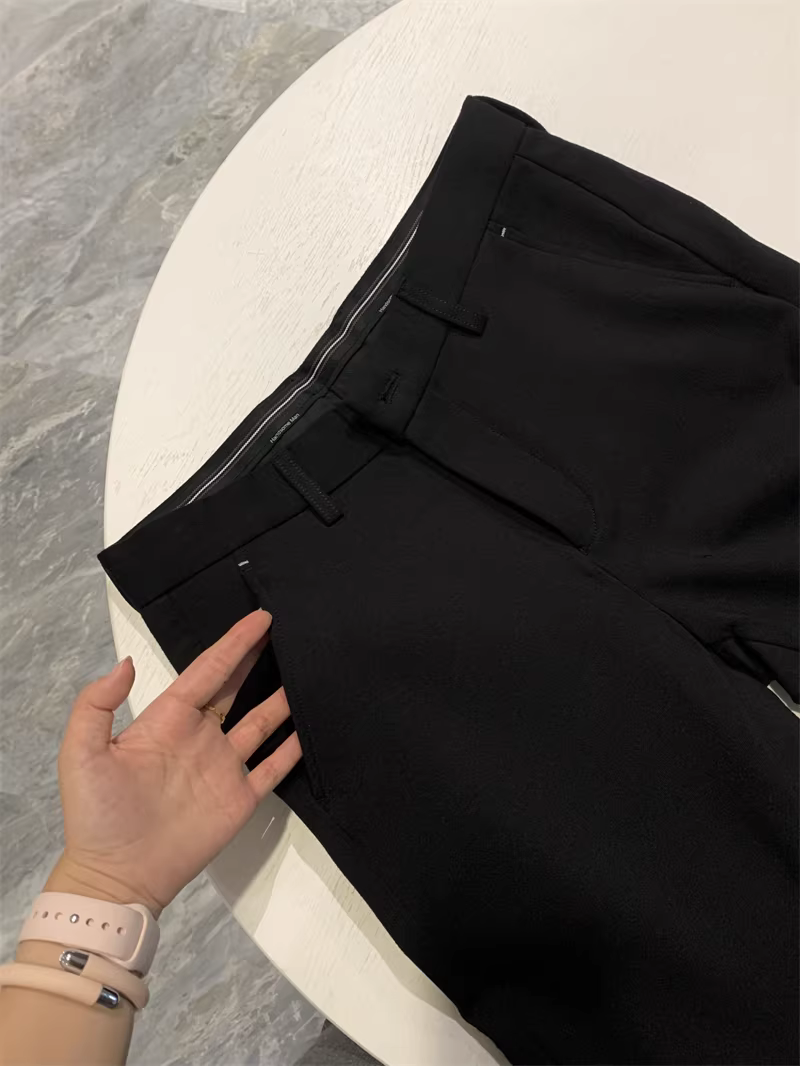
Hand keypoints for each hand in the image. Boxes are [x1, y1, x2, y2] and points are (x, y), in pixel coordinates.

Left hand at [49, 610, 298, 915]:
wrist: (117, 876)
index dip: (233, 643)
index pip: (207, 671)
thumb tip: (128, 661)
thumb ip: (97, 704)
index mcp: (167, 720)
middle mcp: (200, 737)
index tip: (259, 618)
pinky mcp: (239, 798)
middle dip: (257, 658)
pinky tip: (311, 728)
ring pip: (261, 722)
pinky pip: (272, 767)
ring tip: (308, 673)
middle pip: (236, 688)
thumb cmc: (96, 815)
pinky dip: (292, 748)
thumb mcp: (82, 752)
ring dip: (282, 699)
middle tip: (286, 630)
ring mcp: (222, 767)